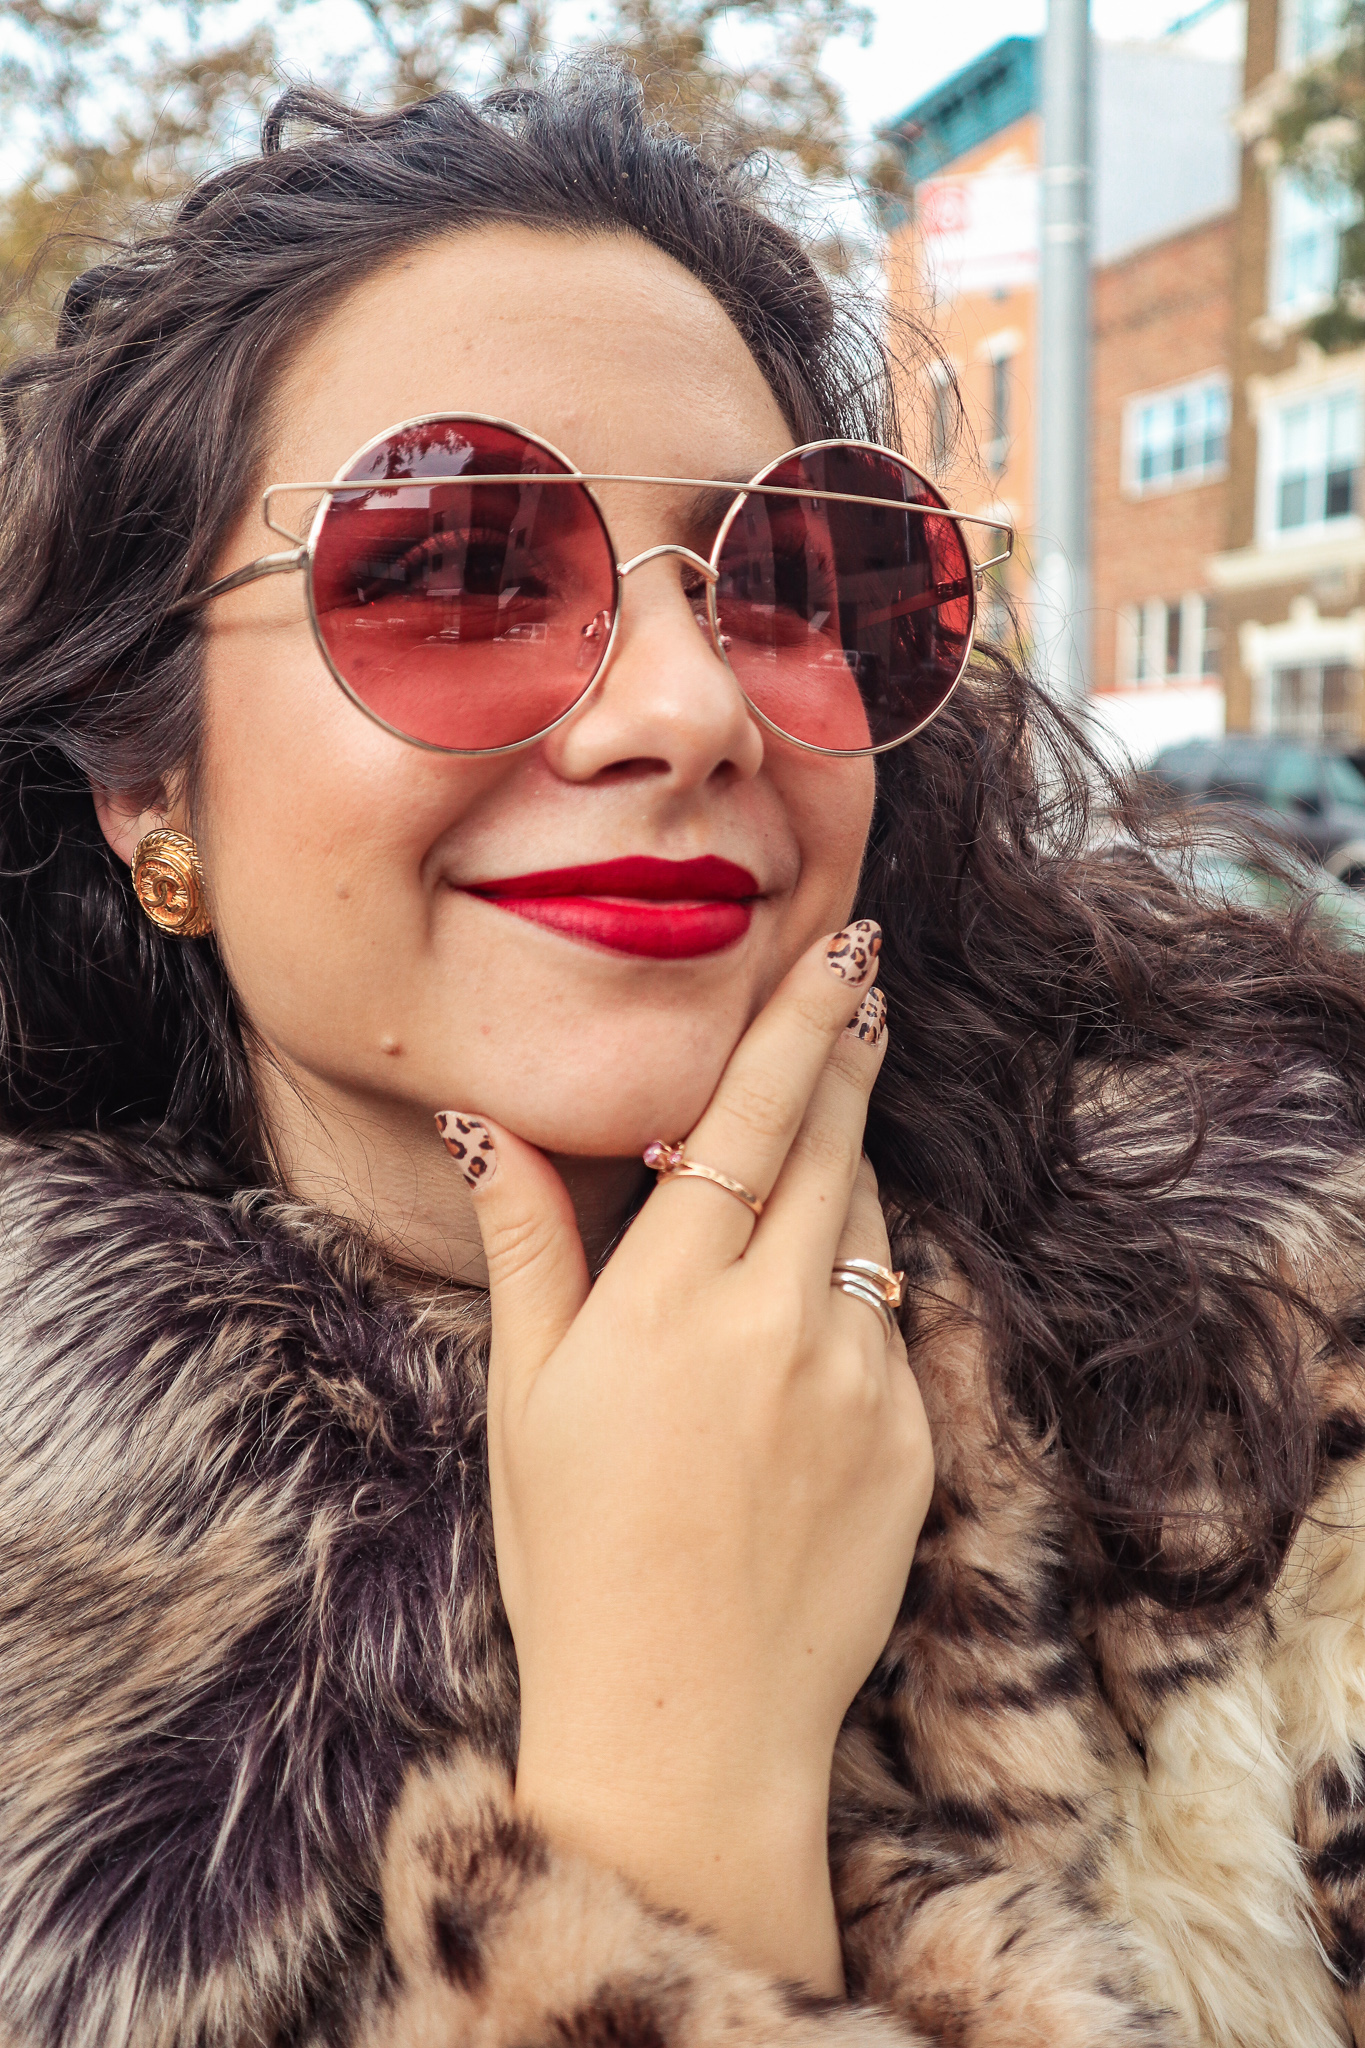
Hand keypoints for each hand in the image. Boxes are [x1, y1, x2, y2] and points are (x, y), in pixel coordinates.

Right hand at [437, 922, 933, 1990]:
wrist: (687, 1726)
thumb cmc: (577, 1556)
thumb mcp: (526, 1394)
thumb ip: (528, 1242)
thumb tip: (486, 1124)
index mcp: (668, 1301)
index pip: (746, 1119)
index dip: (796, 1025)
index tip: (839, 952)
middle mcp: (776, 1323)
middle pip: (833, 1146)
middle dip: (848, 1056)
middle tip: (862, 993)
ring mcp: (859, 1381)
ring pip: (871, 1229)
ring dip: (849, 1174)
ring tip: (815, 1160)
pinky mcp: (913, 1439)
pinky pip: (894, 1326)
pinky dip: (859, 1296)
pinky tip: (810, 1329)